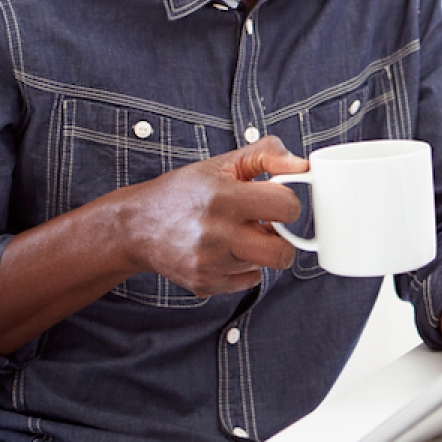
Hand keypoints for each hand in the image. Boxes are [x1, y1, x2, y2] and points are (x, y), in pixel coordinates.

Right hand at [0, 135, 307, 353]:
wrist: (137, 225)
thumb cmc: (186, 191)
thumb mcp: (223, 164)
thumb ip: (267, 156)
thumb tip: (304, 166)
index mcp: (223, 197)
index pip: (286, 207)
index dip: (288, 202)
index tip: (275, 200)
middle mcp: (215, 233)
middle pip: (282, 252)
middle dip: (283, 239)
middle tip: (268, 226)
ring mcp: (208, 264)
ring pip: (264, 265)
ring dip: (258, 250)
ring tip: (235, 233)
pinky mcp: (204, 284)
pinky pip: (247, 281)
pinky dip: (243, 267)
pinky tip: (223, 251)